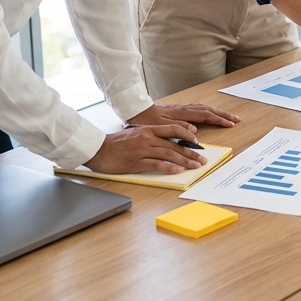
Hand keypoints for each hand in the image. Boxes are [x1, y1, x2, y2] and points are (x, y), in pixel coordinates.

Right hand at [83, 124, 206, 173]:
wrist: (99, 149)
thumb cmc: (116, 143)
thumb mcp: (136, 134)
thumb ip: (152, 136)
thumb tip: (169, 143)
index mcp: (148, 129)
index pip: (173, 129)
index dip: (187, 135)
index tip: (197, 142)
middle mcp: (148, 138)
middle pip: (175, 144)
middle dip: (191, 152)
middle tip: (202, 159)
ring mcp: (143, 150)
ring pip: (169, 154)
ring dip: (185, 161)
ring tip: (195, 166)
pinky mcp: (137, 162)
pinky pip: (156, 165)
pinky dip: (169, 168)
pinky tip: (178, 171)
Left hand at [127, 103, 239, 129]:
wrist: (134, 109)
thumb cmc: (145, 119)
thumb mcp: (160, 127)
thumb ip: (178, 128)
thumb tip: (194, 130)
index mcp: (181, 113)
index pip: (205, 115)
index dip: (219, 120)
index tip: (230, 124)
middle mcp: (183, 109)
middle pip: (207, 109)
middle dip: (222, 114)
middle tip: (235, 119)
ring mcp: (181, 108)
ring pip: (203, 107)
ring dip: (216, 112)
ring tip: (226, 116)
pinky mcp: (177, 110)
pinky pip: (197, 108)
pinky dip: (206, 111)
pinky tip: (208, 114)